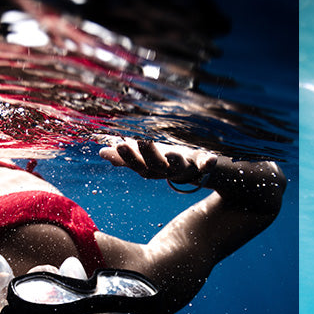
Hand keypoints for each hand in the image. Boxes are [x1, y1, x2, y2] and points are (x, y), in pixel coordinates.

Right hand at [100, 137, 216, 184]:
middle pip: (155, 166)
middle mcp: (167, 171)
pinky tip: (212, 160)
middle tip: (139, 141)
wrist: (194, 171)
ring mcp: (185, 169)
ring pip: (178, 168)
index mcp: (152, 169)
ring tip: (171, 153)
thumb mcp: (145, 158)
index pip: (137, 165)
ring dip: (174, 162)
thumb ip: (126, 156)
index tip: (118, 144)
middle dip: (147, 155)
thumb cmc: (166, 161)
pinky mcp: (202, 164)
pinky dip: (209, 163)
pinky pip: (207, 165)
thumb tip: (101, 152)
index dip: (128, 157)